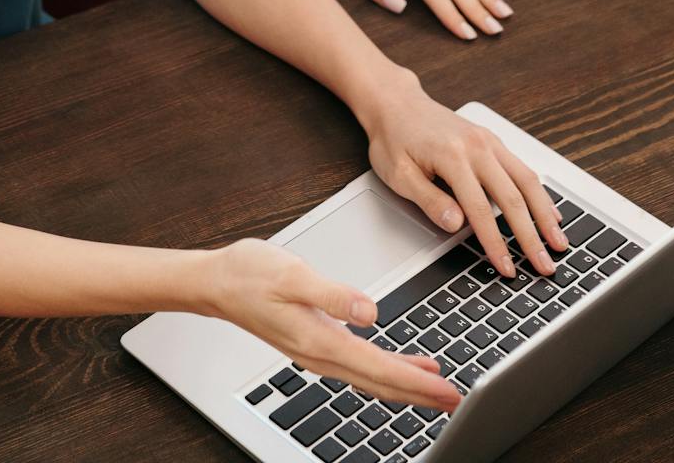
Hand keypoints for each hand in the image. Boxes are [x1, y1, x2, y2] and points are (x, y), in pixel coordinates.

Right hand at [204, 237, 460, 412]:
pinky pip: (361, 365)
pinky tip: (404, 363)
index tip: (446, 390)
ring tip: (438, 387)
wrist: (218, 284)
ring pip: (372, 377)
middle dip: (420, 393)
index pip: (379, 368)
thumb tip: (370, 312)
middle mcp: (322, 355)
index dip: (416, 382)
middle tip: (456, 400)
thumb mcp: (292, 274)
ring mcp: (319, 352)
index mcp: (321, 340)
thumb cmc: (250, 274)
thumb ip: (333, 293)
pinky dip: (387, 368)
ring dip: (406, 384)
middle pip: (380, 383)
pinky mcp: (317, 342)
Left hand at [362, 75, 566, 281]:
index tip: (507, 268)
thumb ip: (429, 200)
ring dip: (545, 214)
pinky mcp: (492, 141)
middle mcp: (477, 146)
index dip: (496, 243)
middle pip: (513, 197)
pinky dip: (539, 193)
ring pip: (527, 180)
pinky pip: (522, 168)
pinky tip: (550, 212)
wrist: (398, 104)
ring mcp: (488, 141)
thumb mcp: (398, 174)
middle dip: (532, 235)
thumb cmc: (394, 139)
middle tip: (546, 265)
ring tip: (559, 242)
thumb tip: (457, 225)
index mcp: (452, 156)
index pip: (480, 209)